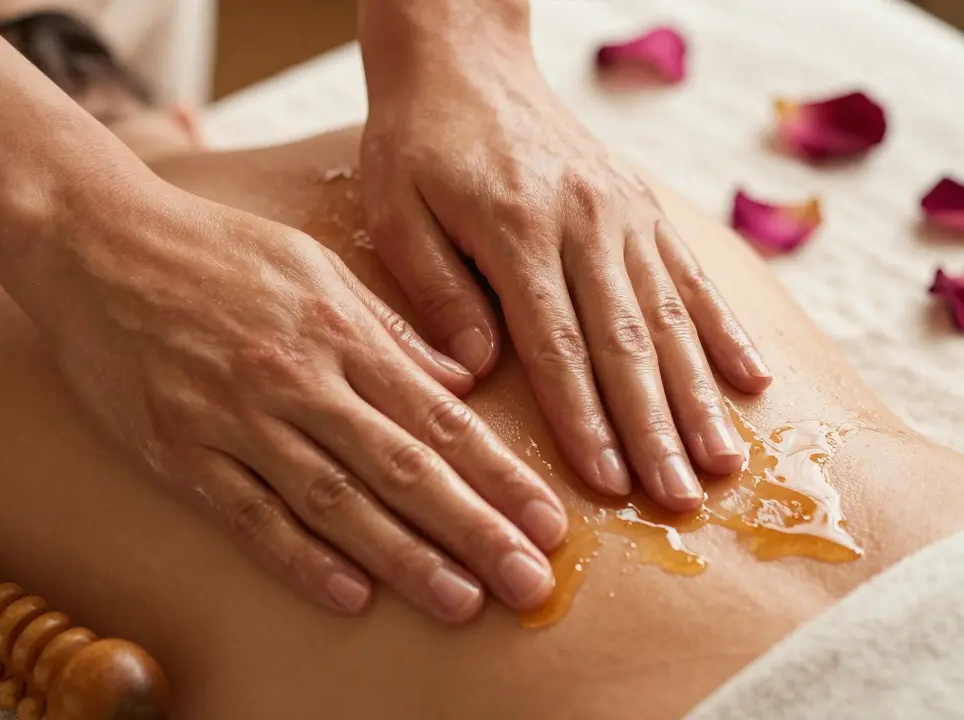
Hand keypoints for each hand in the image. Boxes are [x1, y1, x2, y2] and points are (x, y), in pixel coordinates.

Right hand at [32, 175, 568, 622]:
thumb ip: (387, 328)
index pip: (439, 417)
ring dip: (404, 556)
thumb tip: (458, 379)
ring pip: (335, 499)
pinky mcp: (179, 450)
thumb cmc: (210, 249)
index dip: (499, 476)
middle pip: (403, 467)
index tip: (548, 522)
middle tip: (530, 583)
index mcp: (339, 330)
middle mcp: (298, 377)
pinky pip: (248, 513)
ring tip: (461, 601)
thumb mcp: (311, 264)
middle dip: (476, 529)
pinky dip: (299, 557)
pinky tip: (350, 594)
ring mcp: (236, 417)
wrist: (96, 244)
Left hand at [359, 14, 771, 511]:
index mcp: (518, 230)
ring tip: (726, 463)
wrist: (464, 61)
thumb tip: (476, 372)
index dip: (585, 420)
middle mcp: (585, 223)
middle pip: (628, 343)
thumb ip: (436, 291)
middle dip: (656, 429)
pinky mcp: (641, 205)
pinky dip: (723, 330)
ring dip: (699, 396)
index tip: (608, 483)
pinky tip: (752, 380)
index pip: (557, 346)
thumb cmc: (417, 144)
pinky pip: (692, 275)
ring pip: (671, 317)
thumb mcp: (395, 212)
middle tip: (682, 499)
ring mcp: (623, 212)